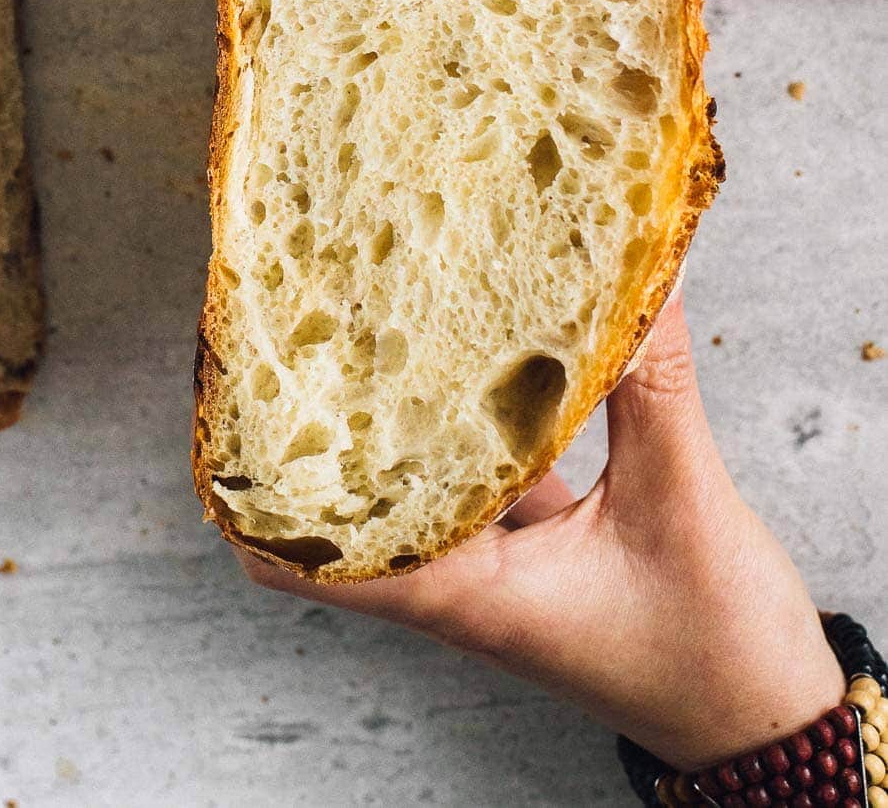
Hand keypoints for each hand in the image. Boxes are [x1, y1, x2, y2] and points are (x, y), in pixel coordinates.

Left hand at [237, 294, 843, 770]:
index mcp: (462, 593)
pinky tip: (481, 366)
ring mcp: (487, 571)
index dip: (255, 490)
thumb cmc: (715, 650)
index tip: (232, 407)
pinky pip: (471, 485)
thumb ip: (653, 384)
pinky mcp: (525, 556)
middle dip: (310, 436)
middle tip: (295, 342)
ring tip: (374, 334)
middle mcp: (456, 584)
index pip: (309, 555)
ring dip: (388, 426)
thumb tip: (642, 275)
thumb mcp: (682, 502)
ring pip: (406, 491)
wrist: (763, 722)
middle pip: (340, 514)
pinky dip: (462, 431)